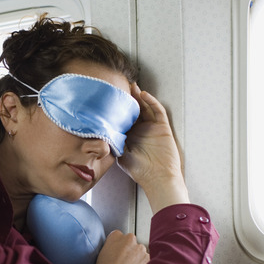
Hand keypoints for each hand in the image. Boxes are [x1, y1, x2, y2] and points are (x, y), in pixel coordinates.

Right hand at [91, 230, 148, 263]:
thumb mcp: (103, 253)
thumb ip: (112, 246)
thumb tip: (117, 250)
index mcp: (116, 235)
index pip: (121, 237)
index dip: (120, 247)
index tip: (119, 254)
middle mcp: (129, 238)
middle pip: (132, 243)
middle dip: (130, 252)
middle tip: (124, 263)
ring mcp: (140, 248)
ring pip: (141, 252)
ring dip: (137, 259)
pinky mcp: (148, 258)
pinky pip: (147, 261)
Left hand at [117, 83, 189, 211]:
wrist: (158, 178)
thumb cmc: (139, 170)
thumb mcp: (121, 155)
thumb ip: (114, 144)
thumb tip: (101, 133)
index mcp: (131, 135)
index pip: (123, 117)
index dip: (117, 108)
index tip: (108, 99)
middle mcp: (141, 129)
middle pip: (134, 109)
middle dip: (128, 98)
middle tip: (119, 86)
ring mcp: (152, 127)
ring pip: (145, 107)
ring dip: (139, 96)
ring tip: (131, 85)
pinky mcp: (163, 127)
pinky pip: (157, 111)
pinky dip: (151, 101)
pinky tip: (143, 94)